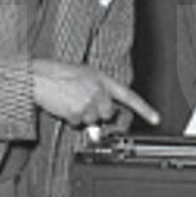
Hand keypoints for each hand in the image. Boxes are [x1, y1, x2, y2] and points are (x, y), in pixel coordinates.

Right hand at [30, 60, 158, 129]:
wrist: (40, 76)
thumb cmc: (58, 73)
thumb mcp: (84, 74)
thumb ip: (98, 89)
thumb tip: (104, 107)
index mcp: (103, 79)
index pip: (129, 96)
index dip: (144, 108)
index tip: (156, 119)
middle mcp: (99, 91)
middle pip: (108, 113)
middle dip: (98, 112)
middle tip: (83, 102)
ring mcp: (89, 103)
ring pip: (92, 120)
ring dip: (82, 115)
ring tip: (70, 100)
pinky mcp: (77, 113)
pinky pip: (78, 123)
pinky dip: (71, 118)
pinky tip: (64, 105)